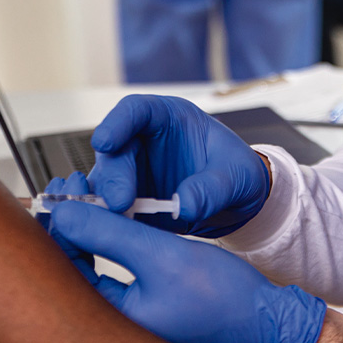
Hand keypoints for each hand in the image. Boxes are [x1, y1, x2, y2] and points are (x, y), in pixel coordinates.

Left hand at [48, 201, 326, 342]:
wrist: (269, 322)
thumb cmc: (224, 296)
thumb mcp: (162, 254)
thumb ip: (108, 232)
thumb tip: (63, 212)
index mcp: (112, 319)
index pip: (65, 266)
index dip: (60, 221)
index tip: (66, 187)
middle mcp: (116, 324)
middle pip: (74, 266)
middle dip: (70, 222)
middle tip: (70, 184)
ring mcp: (132, 317)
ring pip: (93, 265)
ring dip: (90, 229)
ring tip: (88, 194)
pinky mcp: (148, 309)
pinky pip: (114, 271)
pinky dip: (109, 242)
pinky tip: (112, 219)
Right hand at [87, 95, 270, 236]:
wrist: (238, 204)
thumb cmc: (237, 174)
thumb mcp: (238, 177)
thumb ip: (212, 188)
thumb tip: (184, 205)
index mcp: (168, 118)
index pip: (136, 110)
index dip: (116, 122)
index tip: (104, 142)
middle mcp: (142, 141)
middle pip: (114, 150)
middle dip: (113, 175)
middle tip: (119, 202)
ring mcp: (133, 171)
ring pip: (105, 181)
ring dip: (106, 201)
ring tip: (119, 221)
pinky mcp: (129, 201)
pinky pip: (110, 209)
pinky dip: (110, 220)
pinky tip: (117, 232)